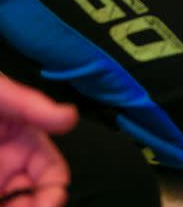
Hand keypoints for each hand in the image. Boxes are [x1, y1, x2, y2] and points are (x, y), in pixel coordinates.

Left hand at [0, 76, 76, 206]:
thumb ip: (33, 106)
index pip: (53, 175)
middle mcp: (9, 166)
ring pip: (8, 203)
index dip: (54, 193)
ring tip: (5, 205)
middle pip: (32, 199)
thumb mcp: (0, 95)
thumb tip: (69, 117)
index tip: (49, 202)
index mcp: (25, 143)